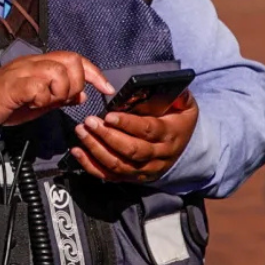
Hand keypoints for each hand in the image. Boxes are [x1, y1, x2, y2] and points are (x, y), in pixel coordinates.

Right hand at [0, 51, 113, 127]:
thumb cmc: (7, 103)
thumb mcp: (41, 101)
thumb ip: (61, 96)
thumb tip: (83, 95)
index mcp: (42, 64)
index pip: (75, 59)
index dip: (95, 73)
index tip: (107, 88)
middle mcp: (35, 63)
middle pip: (71, 62)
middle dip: (75, 85)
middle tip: (61, 99)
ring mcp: (24, 72)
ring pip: (58, 73)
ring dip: (58, 93)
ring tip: (44, 102)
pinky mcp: (14, 85)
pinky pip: (38, 87)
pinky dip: (41, 98)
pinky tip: (32, 103)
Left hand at [71, 92, 198, 183]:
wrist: (184, 149)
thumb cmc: (179, 121)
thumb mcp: (186, 106)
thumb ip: (178, 96)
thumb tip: (170, 87)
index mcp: (169, 135)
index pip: (147, 131)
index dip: (128, 124)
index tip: (109, 115)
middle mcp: (158, 156)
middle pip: (131, 150)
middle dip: (107, 136)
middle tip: (90, 122)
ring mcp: (144, 170)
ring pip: (118, 165)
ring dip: (96, 149)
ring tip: (82, 132)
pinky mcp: (132, 177)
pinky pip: (109, 176)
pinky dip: (91, 166)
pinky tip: (78, 152)